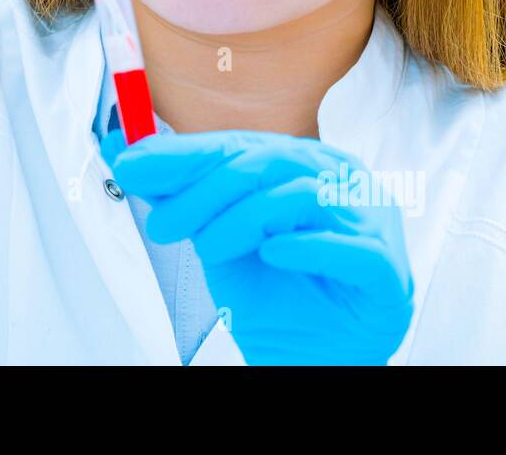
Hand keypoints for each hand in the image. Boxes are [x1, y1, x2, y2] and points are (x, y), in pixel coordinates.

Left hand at [103, 127, 413, 364]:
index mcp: (302, 164)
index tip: (130, 164)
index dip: (184, 154)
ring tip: (208, 250)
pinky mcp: (385, 270)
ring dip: (243, 219)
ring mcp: (369, 221)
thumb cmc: (274, 292)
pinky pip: (349, 247)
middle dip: (204, 188)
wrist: (315, 358)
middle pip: (268, 162)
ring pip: (302, 194)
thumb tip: (120, 148)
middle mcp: (338, 181)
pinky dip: (307, 247)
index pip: (239, 147)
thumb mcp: (214, 239)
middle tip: (162, 223)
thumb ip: (177, 193)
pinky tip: (271, 255)